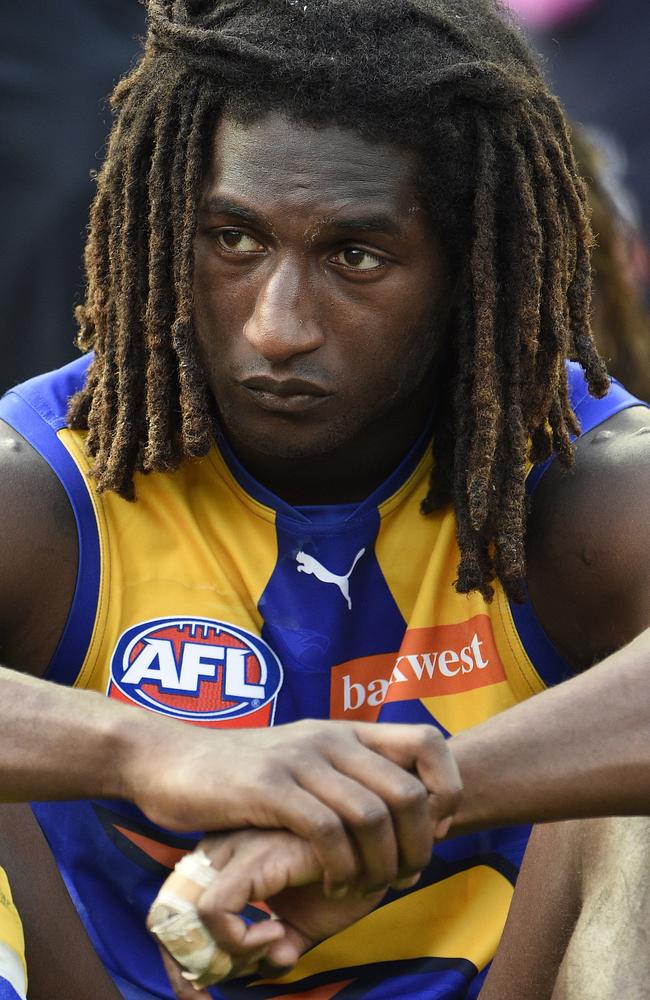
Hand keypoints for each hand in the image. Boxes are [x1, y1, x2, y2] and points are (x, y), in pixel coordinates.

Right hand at [126, 718, 460, 892]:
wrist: (170, 759)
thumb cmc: (241, 772)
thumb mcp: (302, 758)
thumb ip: (344, 771)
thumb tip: (398, 800)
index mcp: (344, 730)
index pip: (428, 741)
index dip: (446, 787)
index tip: (434, 828)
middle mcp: (330, 738)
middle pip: (408, 792)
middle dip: (418, 847)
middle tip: (404, 877)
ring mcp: (299, 760)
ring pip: (372, 815)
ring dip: (381, 866)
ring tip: (366, 888)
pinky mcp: (268, 787)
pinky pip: (326, 831)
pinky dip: (341, 867)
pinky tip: (330, 884)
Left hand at [149, 829, 387, 996]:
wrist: (391, 837)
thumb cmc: (351, 872)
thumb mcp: (308, 919)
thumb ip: (283, 942)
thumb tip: (273, 966)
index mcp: (227, 854)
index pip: (173, 909)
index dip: (180, 958)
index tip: (195, 994)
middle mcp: (223, 845)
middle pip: (166, 913)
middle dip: (183, 967)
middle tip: (203, 996)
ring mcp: (236, 845)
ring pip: (185, 915)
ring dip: (216, 957)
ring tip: (261, 957)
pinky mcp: (255, 853)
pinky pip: (216, 910)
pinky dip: (239, 941)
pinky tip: (280, 935)